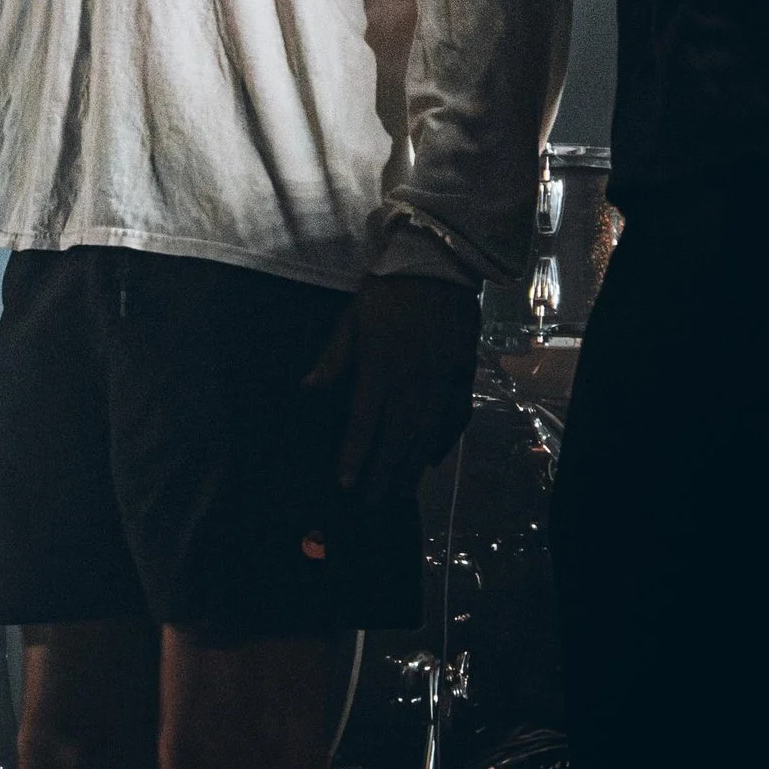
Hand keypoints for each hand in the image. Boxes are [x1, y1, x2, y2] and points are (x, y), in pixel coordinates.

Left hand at [323, 274, 482, 506]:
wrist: (437, 266)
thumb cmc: (388, 291)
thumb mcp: (353, 319)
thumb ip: (333, 359)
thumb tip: (306, 389)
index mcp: (379, 370)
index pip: (362, 424)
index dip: (353, 456)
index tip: (344, 483)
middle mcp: (410, 384)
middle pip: (394, 437)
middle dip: (381, 472)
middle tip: (371, 502)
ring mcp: (439, 382)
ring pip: (424, 434)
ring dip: (410, 466)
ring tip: (400, 493)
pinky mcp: (461, 374)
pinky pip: (455, 416)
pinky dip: (445, 440)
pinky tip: (435, 458)